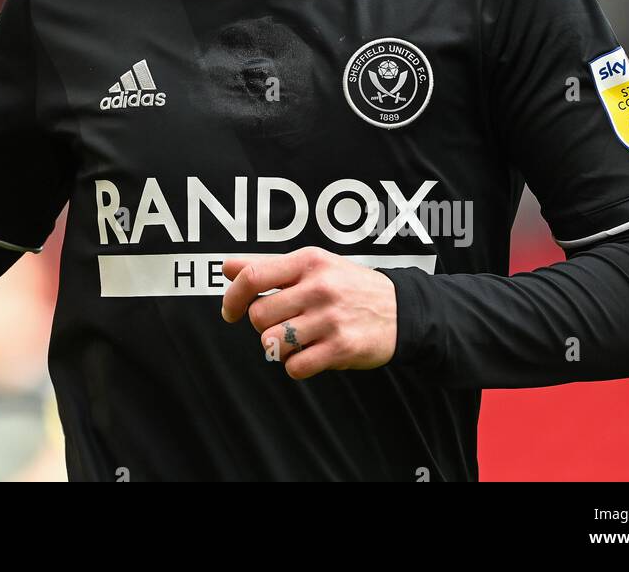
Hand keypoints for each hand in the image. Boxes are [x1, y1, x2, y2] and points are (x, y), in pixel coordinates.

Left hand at [221, 247, 397, 378]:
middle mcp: (319, 287)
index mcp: (308, 262)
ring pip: (273, 343)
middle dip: (264, 325)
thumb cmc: (348, 285)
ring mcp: (330, 319)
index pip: (252, 277)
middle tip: (282, 323)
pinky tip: (311, 353)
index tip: (231, 311)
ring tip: (298, 339)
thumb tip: (226, 267)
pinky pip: (295, 366)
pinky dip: (296, 365)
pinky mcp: (341, 348)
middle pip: (259, 316)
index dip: (232, 297)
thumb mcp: (312, 264)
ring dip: (279, 347)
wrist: (402, 309)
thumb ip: (268, 265)